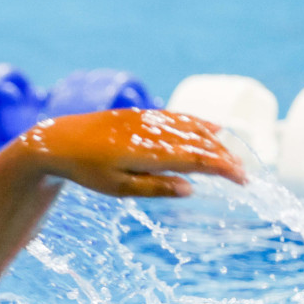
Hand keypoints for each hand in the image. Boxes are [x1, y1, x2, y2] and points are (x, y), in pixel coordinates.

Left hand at [9, 108, 245, 197]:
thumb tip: (190, 189)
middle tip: (245, 174)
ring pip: (191, 127)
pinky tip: (212, 129)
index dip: (224, 169)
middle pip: (200, 142)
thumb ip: (154, 188)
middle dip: (226, 157)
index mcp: (148, 152)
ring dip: (216, 141)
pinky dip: (198, 124)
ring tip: (234, 155)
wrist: (58, 141)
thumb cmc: (86, 170)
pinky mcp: (142, 115)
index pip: (197, 159)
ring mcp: (148, 120)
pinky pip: (177, 117)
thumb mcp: (117, 188)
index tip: (243, 181)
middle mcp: (152, 131)